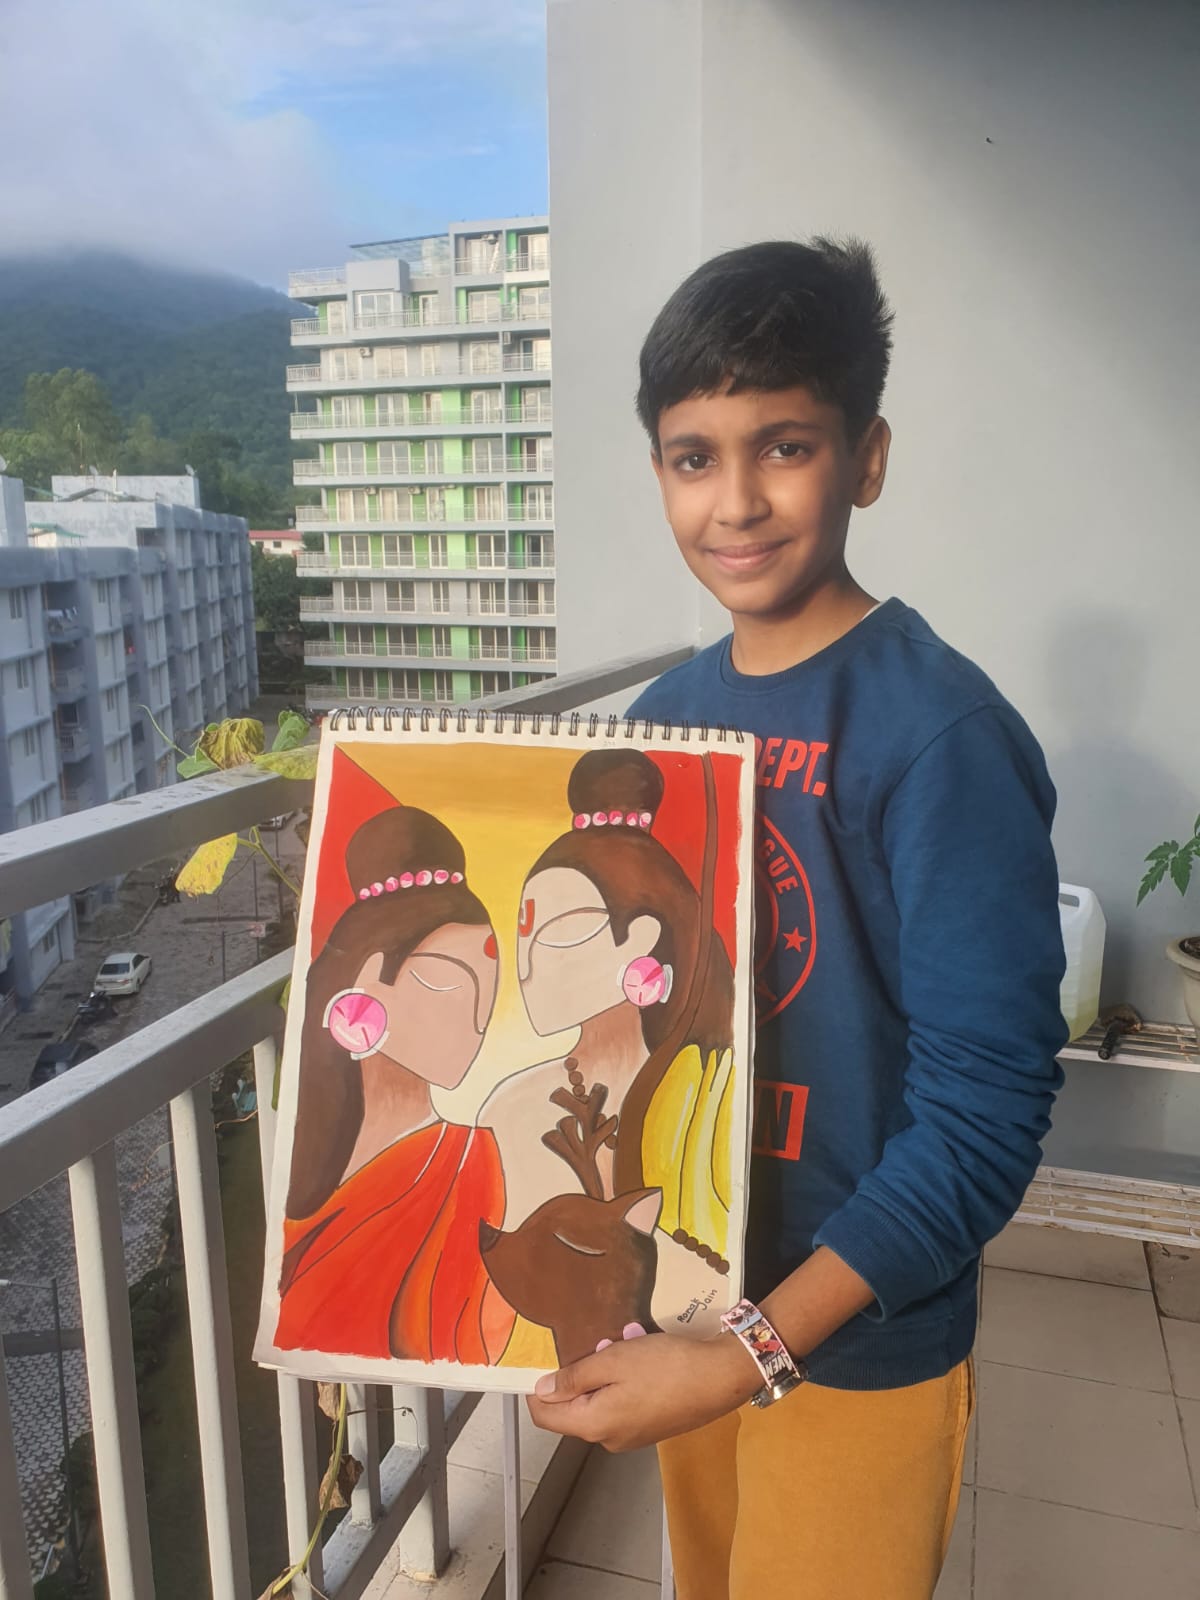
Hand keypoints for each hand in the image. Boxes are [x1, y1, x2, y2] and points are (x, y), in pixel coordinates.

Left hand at [527, 1330, 759, 1452]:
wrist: (720, 1379)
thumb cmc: (664, 1367)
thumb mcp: (613, 1361)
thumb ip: (574, 1377)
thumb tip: (541, 1391)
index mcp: (594, 1425)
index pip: (544, 1416)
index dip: (536, 1388)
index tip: (543, 1357)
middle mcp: (608, 1439)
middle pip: (574, 1408)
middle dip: (580, 1372)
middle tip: (600, 1339)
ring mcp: (632, 1436)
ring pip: (600, 1401)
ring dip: (605, 1371)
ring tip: (627, 1340)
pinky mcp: (651, 1428)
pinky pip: (622, 1404)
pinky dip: (624, 1380)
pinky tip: (643, 1355)